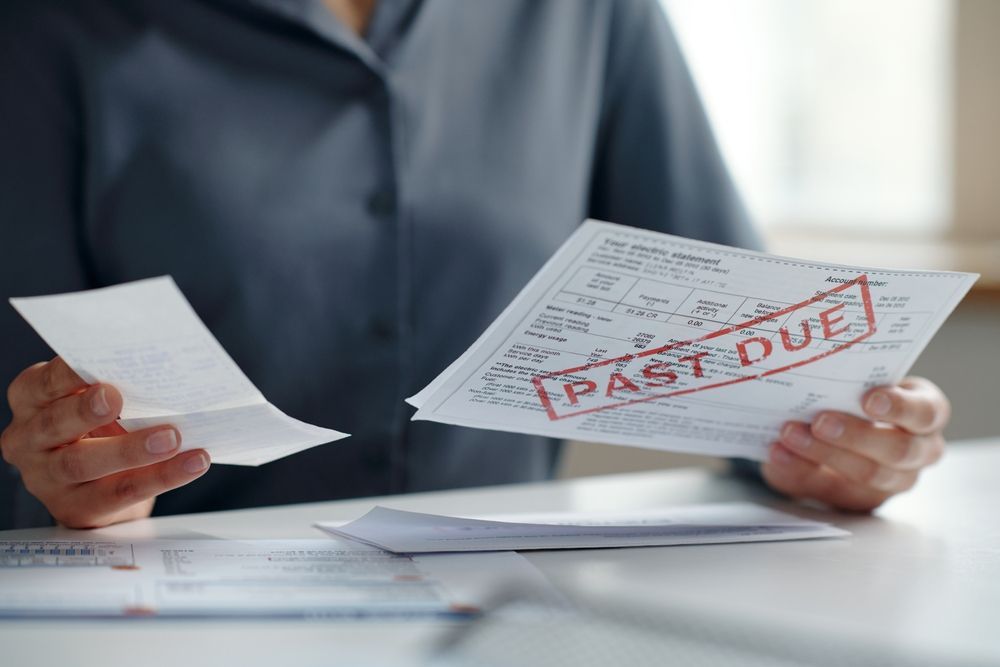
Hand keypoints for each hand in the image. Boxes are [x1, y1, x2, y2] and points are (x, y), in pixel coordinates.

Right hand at [1, 357, 209, 527]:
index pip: (44, 384)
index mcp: (32, 400)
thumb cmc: (97, 426)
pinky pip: (120, 493)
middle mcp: (29, 439)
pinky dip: (161, 477)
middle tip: (116, 398)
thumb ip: (115, 386)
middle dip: (85, 410)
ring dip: (130, 450)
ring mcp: (47, 478)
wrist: (94, 483)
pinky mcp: (76, 508)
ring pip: (83, 464)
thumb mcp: (96, 401)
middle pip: (55, 424)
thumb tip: (159, 375)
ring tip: (171, 438)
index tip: (96, 369)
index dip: (67, 375)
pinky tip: (191, 463)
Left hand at [762, 377, 947, 511]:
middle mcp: (918, 451)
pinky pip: (828, 490)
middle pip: (898, 450)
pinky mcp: (858, 501)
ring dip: (823, 453)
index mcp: (925, 414)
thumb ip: (845, 383)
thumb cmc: (854, 397)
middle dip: (856, 435)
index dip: (900, 407)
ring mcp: (891, 482)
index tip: (870, 399)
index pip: (926, 412)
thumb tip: (811, 376)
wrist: (838, 427)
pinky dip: (797, 470)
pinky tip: (777, 454)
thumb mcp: (857, 384)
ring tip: (790, 434)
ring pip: (867, 474)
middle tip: (820, 421)